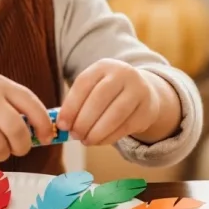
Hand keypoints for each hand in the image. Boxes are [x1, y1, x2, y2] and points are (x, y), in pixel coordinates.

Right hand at [0, 74, 53, 162]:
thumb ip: (16, 106)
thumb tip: (45, 133)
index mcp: (0, 85)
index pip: (32, 105)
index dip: (43, 125)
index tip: (46, 137)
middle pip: (18, 131)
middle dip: (23, 146)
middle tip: (19, 149)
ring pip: (0, 148)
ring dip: (2, 154)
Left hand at [57, 60, 179, 146]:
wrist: (142, 92)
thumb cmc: (108, 94)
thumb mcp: (93, 89)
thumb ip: (77, 104)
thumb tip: (61, 126)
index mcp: (103, 66)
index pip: (83, 84)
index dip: (71, 106)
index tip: (62, 125)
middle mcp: (123, 73)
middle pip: (99, 98)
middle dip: (84, 120)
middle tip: (74, 135)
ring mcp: (138, 90)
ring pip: (115, 114)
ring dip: (97, 132)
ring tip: (85, 141)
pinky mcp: (147, 109)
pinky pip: (126, 126)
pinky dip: (109, 137)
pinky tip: (99, 141)